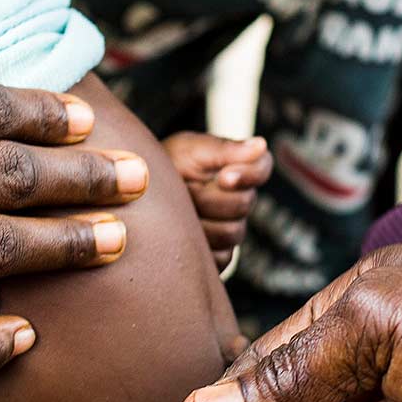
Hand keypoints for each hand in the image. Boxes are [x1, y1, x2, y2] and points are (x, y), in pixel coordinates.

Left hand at [162, 132, 270, 267]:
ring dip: (202, 221)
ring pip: (231, 232)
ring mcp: (231, 227)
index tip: (223, 177)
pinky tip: (182, 232)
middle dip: (209, 197)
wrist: (139, 195)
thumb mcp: (189, 150)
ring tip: (181, 211)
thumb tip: (260, 144)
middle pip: (242, 204)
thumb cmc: (166, 166)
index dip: (247, 175)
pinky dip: (200, 246)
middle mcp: (240, 198)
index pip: (262, 168)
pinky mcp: (219, 255)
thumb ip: (224, 149)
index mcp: (237, 167)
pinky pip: (222, 256)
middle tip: (184, 190)